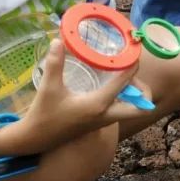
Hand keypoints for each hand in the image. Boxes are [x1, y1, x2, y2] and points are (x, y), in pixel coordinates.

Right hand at [12, 39, 149, 153]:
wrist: (35, 139)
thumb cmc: (43, 114)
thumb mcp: (49, 88)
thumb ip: (54, 64)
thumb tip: (58, 40)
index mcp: (98, 104)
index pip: (124, 83)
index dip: (132, 67)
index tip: (134, 54)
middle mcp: (107, 115)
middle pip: (140, 107)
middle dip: (143, 91)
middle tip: (131, 74)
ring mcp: (104, 121)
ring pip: (132, 110)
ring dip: (134, 95)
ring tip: (121, 75)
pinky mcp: (99, 123)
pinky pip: (121, 111)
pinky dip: (123, 99)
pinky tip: (110, 85)